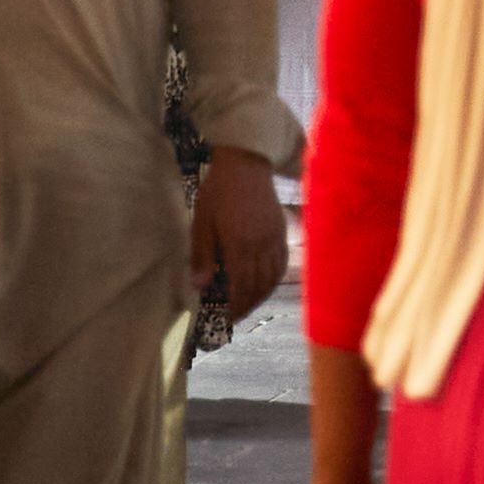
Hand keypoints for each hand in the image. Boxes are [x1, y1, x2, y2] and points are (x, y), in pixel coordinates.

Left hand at [193, 144, 289, 317]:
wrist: (246, 164)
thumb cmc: (218, 191)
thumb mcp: (202, 221)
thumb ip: (202, 254)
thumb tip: (201, 285)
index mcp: (240, 245)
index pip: (240, 286)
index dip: (235, 306)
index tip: (226, 318)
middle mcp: (261, 246)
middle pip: (258, 285)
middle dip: (247, 304)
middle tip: (236, 316)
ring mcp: (274, 238)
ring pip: (273, 277)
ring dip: (262, 295)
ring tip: (250, 303)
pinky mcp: (281, 231)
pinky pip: (282, 262)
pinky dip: (275, 278)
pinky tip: (266, 283)